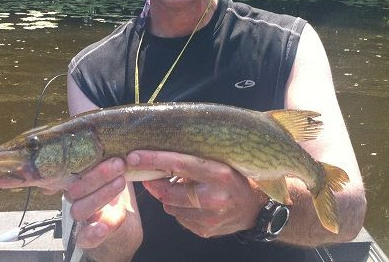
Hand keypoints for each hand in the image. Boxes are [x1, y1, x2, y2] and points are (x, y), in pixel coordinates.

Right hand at [64, 157, 140, 251]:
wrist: (124, 227)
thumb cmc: (117, 187)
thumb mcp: (114, 167)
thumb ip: (110, 149)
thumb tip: (111, 124)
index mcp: (78, 178)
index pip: (67, 170)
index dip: (72, 161)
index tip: (87, 148)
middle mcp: (76, 197)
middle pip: (76, 187)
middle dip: (98, 175)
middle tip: (119, 163)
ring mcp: (83, 217)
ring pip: (80, 208)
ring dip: (100, 195)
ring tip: (121, 182)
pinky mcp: (91, 235)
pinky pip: (85, 237)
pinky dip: (93, 233)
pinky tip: (104, 226)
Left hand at [127, 150, 264, 237]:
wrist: (255, 209)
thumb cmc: (234, 178)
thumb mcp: (219, 162)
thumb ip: (193, 161)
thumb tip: (159, 158)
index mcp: (219, 174)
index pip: (179, 164)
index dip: (153, 160)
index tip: (133, 156)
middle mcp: (214, 197)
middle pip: (168, 192)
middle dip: (153, 183)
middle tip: (146, 174)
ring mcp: (209, 218)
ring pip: (170, 206)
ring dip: (167, 197)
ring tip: (180, 188)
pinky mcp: (205, 231)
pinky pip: (179, 218)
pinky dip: (178, 209)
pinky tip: (191, 202)